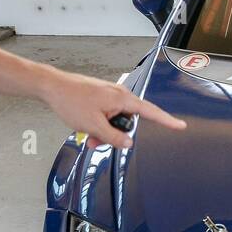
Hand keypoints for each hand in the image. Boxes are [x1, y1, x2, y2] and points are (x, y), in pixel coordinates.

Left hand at [38, 67, 185, 148]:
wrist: (52, 87)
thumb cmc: (71, 100)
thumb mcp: (93, 125)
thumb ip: (113, 137)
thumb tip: (128, 144)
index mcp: (122, 98)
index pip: (150, 112)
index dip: (166, 121)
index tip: (180, 126)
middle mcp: (119, 94)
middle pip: (129, 121)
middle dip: (115, 134)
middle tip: (97, 140)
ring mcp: (110, 95)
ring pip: (116, 119)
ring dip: (105, 130)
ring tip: (88, 133)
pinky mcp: (101, 97)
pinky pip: (107, 114)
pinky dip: (99, 123)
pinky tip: (86, 125)